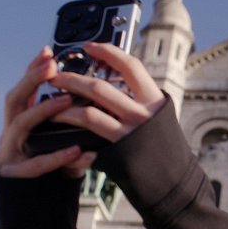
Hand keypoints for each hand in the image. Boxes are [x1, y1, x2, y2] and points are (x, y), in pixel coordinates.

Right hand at [0, 46, 95, 177]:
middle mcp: (10, 135)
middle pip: (15, 99)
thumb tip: (97, 109)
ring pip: (20, 125)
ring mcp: (9, 154)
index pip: (25, 91)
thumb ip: (76, 132)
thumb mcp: (67, 149)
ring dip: (44, 111)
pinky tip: (75, 151)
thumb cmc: (56, 177)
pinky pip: (35, 165)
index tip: (48, 52)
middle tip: (52, 66)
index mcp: (21, 126)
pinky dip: (56, 157)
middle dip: (32, 79)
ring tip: (66, 101)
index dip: (33, 71)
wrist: (36, 213)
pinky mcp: (14, 176)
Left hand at [49, 42, 165, 142]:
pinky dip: (72, 128)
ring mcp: (129, 133)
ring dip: (64, 106)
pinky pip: (89, 134)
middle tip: (55, 76)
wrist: (176, 182)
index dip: (108, 52)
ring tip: (51, 104)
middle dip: (71, 79)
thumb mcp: (162, 118)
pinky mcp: (117, 152)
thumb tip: (120, 82)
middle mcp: (142, 114)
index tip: (89, 47)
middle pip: (100, 87)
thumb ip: (143, 101)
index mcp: (155, 100)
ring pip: (88, 111)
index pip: (130, 66)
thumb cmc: (166, 149)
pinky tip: (62, 127)